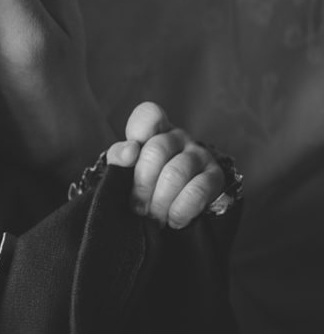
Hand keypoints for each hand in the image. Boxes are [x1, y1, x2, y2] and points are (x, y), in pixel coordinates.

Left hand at [106, 102, 224, 228]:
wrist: (171, 208)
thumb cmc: (144, 184)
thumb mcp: (124, 170)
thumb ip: (119, 157)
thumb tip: (129, 151)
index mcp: (153, 129)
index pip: (149, 114)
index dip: (138, 132)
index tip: (130, 156)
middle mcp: (178, 137)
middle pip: (156, 151)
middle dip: (141, 185)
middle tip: (136, 207)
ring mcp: (199, 155)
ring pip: (175, 174)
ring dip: (159, 202)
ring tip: (152, 218)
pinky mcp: (215, 177)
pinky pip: (197, 191)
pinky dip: (180, 210)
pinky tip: (173, 219)